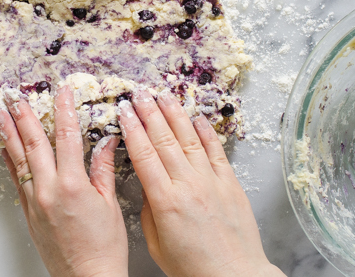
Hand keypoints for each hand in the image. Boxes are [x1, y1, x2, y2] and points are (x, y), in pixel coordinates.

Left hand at [0, 85, 127, 276]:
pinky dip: (9, 160)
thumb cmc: (103, 247)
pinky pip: (16, 180)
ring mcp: (34, 202)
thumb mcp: (109, 204)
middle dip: (23, 115)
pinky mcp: (28, 213)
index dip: (63, 109)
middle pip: (34, 143)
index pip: (66, 136)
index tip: (59, 91)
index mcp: (73, 185)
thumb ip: (103, 168)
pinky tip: (4, 147)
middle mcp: (49, 190)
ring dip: (8, 133)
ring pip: (18, 159)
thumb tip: (106, 140)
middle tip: (13, 95)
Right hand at [118, 89, 284, 276]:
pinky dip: (206, 132)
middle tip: (139, 94)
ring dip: (174, 114)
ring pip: (190, 139)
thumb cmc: (193, 268)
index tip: (123, 112)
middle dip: (149, 113)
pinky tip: (197, 118)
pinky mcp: (231, 184)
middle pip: (164, 140)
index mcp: (166, 201)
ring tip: (163, 96)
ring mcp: (212, 182)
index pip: (144, 155)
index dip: (132, 130)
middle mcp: (189, 186)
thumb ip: (149, 209)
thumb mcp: (157, 242)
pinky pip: (217, 151)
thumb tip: (149, 186)